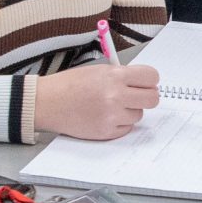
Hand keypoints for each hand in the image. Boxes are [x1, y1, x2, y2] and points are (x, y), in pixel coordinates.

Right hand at [34, 62, 161, 139]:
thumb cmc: (70, 84)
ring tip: (111, 106)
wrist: (48, 102)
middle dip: (146, 97)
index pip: (152, 77)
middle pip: (152, 99)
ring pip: (139, 115)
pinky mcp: (106, 131)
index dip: (150, 80)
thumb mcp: (98, 70)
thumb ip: (122, 76)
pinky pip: (127, 128)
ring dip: (129, 111)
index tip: (145, 83)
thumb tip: (144, 83)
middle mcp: (116, 96)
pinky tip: (105, 116)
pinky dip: (119, 123)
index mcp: (115, 76)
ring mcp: (112, 116)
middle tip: (135, 96)